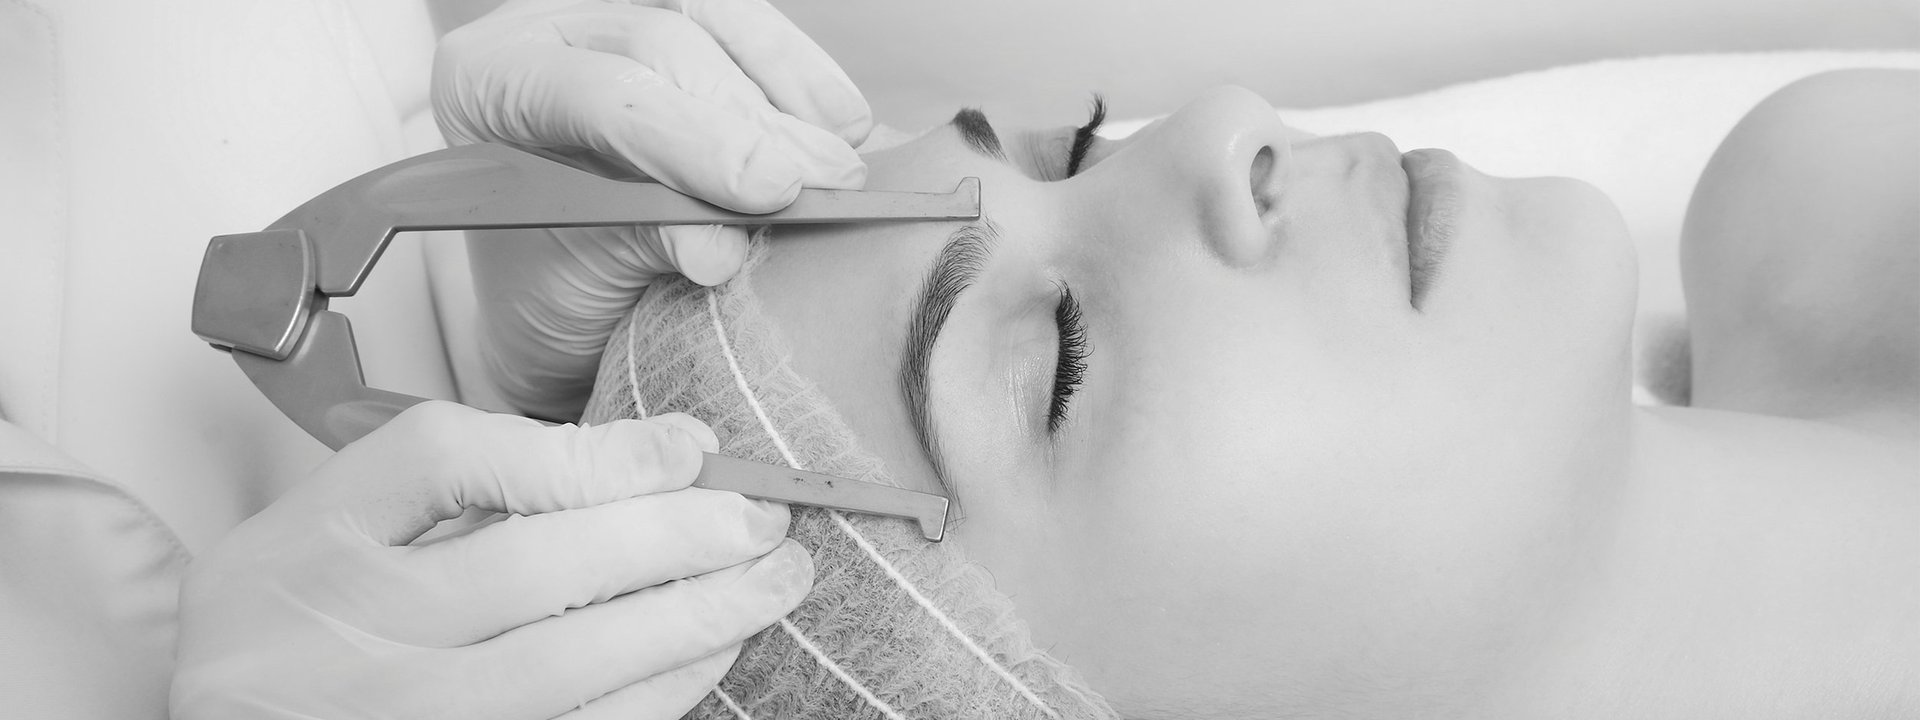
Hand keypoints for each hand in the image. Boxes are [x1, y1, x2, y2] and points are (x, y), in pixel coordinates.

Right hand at [172, 402, 810, 719]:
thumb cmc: (293, 608)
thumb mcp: (345, 506)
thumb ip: (484, 468)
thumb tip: (656, 454)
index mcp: (330, 555)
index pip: (461, 472)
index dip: (595, 459)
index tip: (688, 449)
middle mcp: (367, 651)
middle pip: (544, 583)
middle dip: (677, 543)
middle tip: (764, 521)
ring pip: (576, 678)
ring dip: (692, 626)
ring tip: (767, 584)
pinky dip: (657, 698)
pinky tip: (706, 654)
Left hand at [433, 0, 871, 418]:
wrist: (562, 291)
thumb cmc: (548, 283)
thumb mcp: (580, 278)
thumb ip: (645, 245)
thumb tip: (724, 246)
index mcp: (487, 82)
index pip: (598, 90)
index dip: (692, 136)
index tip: (770, 191)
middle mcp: (546, 27)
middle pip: (666, 44)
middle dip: (755, 123)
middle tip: (826, 188)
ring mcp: (615, 12)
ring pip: (718, 18)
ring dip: (791, 92)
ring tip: (842, 166)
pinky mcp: (681, 20)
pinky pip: (752, 24)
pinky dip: (804, 76)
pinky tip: (842, 124)